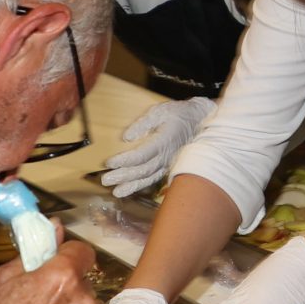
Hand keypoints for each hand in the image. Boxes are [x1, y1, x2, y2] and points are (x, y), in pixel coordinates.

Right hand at [0, 241, 108, 303]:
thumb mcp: (3, 278)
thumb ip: (35, 252)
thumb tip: (55, 228)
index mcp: (62, 275)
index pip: (83, 252)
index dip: (70, 256)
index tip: (59, 263)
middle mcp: (82, 299)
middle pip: (85, 282)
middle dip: (69, 286)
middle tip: (44, 300)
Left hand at [101, 97, 216, 197]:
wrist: (199, 121)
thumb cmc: (178, 114)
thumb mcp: (160, 111)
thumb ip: (143, 123)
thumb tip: (126, 137)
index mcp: (163, 142)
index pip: (141, 155)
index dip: (124, 160)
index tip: (109, 162)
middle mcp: (166, 156)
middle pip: (142, 170)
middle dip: (123, 176)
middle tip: (105, 180)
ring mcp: (168, 163)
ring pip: (148, 178)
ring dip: (130, 185)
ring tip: (115, 191)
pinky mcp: (167, 166)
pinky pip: (153, 179)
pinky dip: (140, 186)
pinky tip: (127, 189)